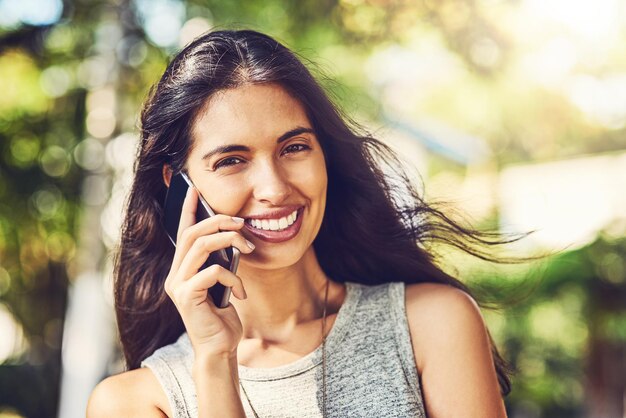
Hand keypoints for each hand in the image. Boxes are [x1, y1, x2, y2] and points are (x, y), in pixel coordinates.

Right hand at [164, 187, 253, 359]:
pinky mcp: (187, 296)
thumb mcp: (223, 282)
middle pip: (192, 233)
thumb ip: (220, 261)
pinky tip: (241, 291)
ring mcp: (178, 285)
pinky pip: (212, 271)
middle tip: (242, 223)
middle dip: (219, 222)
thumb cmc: (222, 315)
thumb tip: (233, 237)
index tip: (194, 188)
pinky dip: (233, 276)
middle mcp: (175, 274)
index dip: (187, 209)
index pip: (182, 231)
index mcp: (182, 268)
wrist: (220, 347)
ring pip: (200, 246)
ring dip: (228, 241)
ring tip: (248, 247)